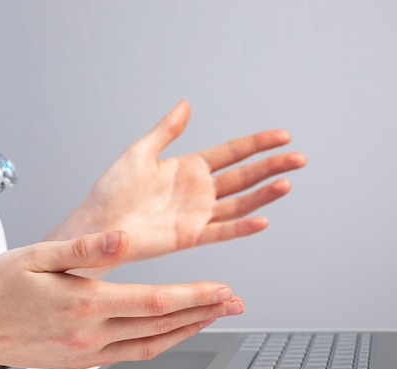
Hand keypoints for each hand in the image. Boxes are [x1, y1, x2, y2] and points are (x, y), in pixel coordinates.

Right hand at [0, 231, 243, 368]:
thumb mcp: (37, 256)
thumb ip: (85, 247)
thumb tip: (122, 238)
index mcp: (86, 303)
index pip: (156, 301)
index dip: (194, 295)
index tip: (223, 288)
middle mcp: (91, 333)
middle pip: (162, 325)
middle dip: (204, 312)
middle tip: (235, 303)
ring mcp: (87, 352)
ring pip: (151, 345)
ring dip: (188, 330)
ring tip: (214, 317)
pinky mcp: (80, 362)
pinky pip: (130, 356)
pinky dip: (158, 345)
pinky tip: (171, 335)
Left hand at [48, 100, 306, 262]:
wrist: (98, 226)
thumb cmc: (111, 191)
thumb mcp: (139, 153)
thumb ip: (166, 131)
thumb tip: (187, 104)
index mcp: (188, 167)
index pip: (231, 153)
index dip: (256, 144)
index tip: (282, 135)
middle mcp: (198, 191)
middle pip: (243, 176)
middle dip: (271, 166)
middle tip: (299, 158)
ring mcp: (196, 214)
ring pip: (239, 203)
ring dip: (264, 195)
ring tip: (287, 183)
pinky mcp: (190, 236)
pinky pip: (221, 231)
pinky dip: (242, 227)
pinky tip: (263, 220)